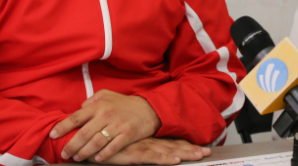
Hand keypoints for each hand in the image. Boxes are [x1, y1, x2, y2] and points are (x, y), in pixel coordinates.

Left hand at [50, 90, 160, 161]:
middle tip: (64, 153)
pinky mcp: (127, 134)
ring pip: (96, 142)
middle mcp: (106, 115)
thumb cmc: (124, 103)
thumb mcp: (107, 95)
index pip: (76, 117)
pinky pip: (112, 147)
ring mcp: (117, 125)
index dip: (63, 127)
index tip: (53, 135)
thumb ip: (91, 101)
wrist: (149, 108)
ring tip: (77, 157)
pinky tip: (96, 159)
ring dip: (84, 152)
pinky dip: (103, 155)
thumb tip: (79, 109)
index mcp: (99, 105)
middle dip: (71, 145)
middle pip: (84, 133)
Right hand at [93, 138, 211, 164]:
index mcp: (146, 137)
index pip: (169, 140)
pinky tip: (176, 160)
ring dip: (185, 153)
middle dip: (191, 149)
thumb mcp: (121, 139)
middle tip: (208, 151)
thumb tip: (139, 142)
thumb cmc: (105, 138)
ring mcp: (142, 147)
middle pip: (173, 145)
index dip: (184, 143)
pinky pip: (153, 158)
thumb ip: (132, 140)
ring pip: (168, 151)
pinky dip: (165, 159)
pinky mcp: (134, 154)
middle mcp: (147, 141)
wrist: (89, 137)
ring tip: (200, 155)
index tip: (199, 145)